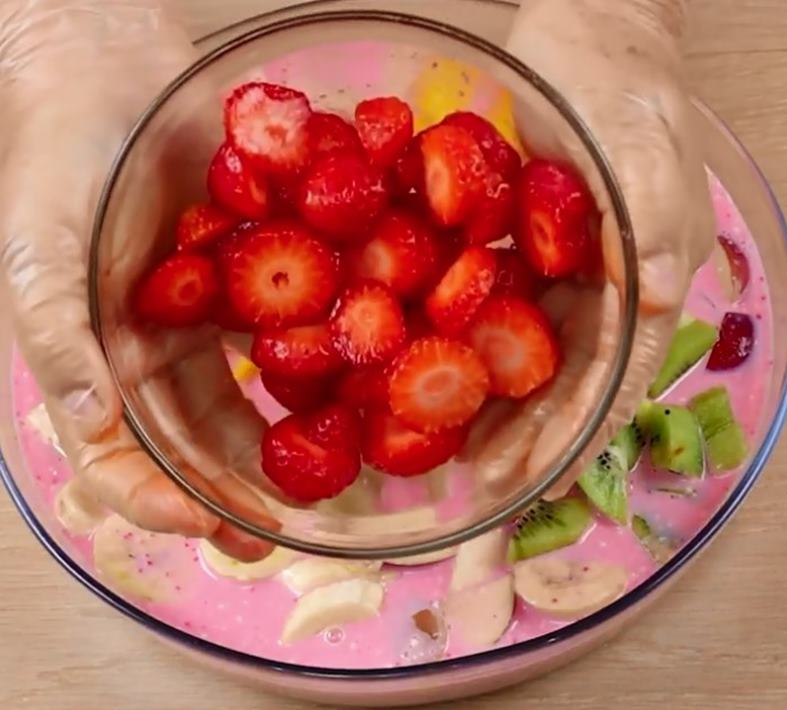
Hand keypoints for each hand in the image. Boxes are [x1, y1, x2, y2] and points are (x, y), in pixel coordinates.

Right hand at [0, 0, 274, 559]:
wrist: (114, 80)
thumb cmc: (60, 163)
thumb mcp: (41, 250)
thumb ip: (56, 333)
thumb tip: (89, 422)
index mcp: (99, 365)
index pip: (120, 459)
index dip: (158, 501)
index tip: (211, 526)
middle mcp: (155, 358)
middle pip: (195, 446)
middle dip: (235, 494)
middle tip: (283, 534)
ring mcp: (210, 324)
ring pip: (248, 403)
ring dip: (284, 448)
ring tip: (327, 485)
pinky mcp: (257, 282)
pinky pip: (290, 336)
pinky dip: (317, 370)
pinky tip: (351, 398)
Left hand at [469, 0, 714, 496]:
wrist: (584, 33)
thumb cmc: (618, 82)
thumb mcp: (642, 146)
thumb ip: (652, 222)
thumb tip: (654, 298)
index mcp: (645, 277)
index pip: (613, 375)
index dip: (576, 433)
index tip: (537, 481)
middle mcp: (605, 288)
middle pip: (565, 380)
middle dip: (527, 436)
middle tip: (482, 481)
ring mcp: (561, 271)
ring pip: (526, 357)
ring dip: (493, 407)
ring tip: (454, 451)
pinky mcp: (521, 249)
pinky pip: (493, 313)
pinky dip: (468, 350)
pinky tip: (433, 375)